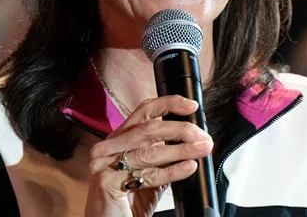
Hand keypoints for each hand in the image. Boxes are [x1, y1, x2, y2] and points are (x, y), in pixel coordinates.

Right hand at [85, 95, 214, 216]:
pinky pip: (146, 174)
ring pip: (149, 151)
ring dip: (181, 150)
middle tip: (203, 136)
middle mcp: (109, 147)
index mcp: (119, 138)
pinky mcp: (106, 182)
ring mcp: (104, 163)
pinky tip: (188, 167)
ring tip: (202, 149)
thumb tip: (195, 140)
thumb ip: (165, 155)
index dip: (169, 104)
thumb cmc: (130, 201)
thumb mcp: (151, 172)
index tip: (191, 106)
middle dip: (180, 130)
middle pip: (148, 128)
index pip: (144, 111)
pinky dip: (171, 171)